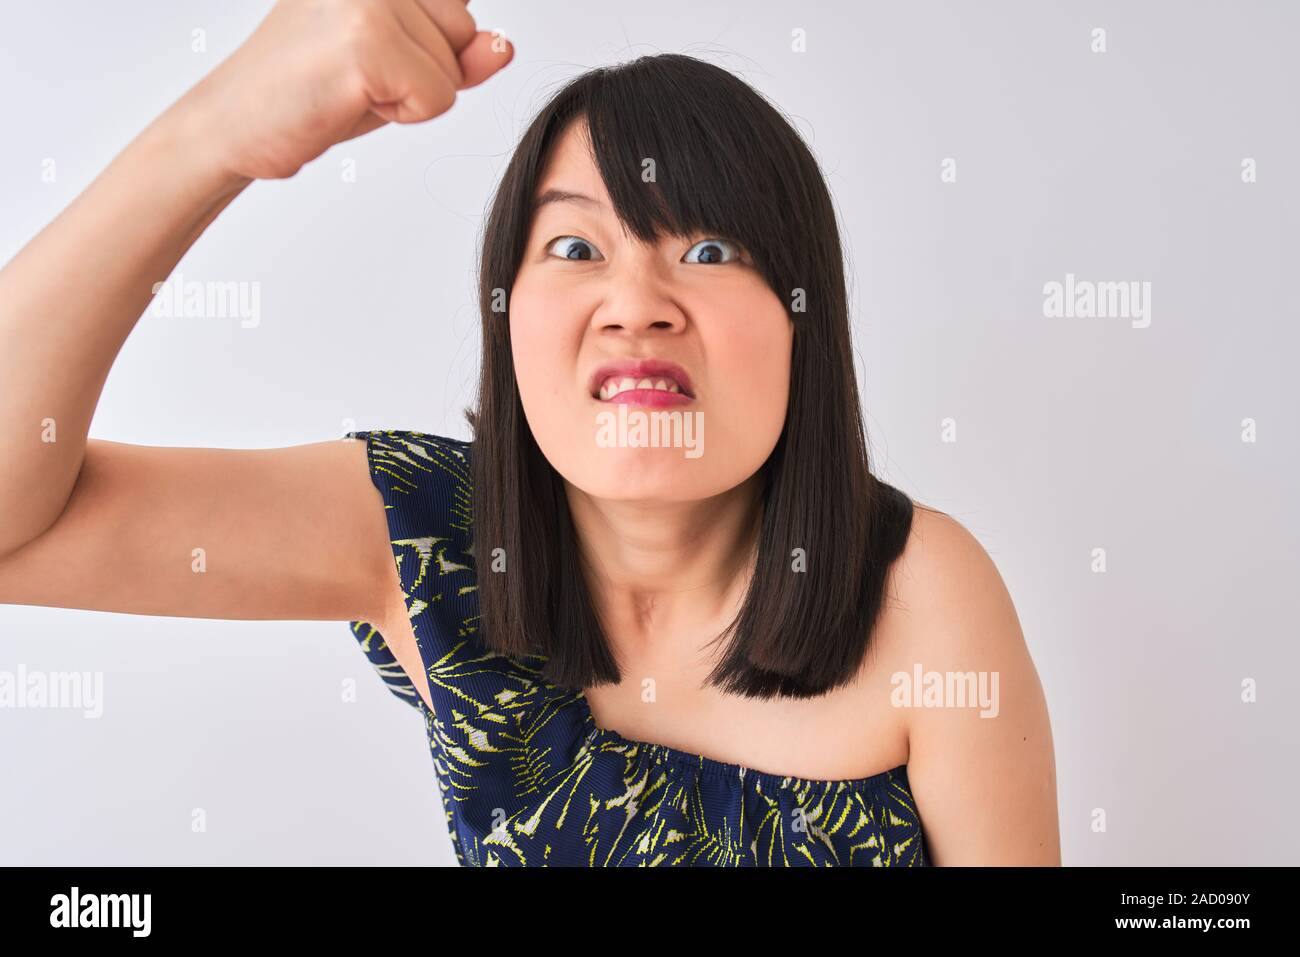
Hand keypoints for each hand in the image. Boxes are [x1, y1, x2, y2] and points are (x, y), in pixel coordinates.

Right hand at [175, 0, 512, 180]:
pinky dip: (402, 115)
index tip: (373, 53)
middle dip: (424, 69)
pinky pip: (439, 97)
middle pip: (464, 33)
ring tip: (349, 85)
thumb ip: (456, 50)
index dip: (428, 42)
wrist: (234, 124)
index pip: (455, 4)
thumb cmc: (311, 91)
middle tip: (356, 75)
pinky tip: (348, 100)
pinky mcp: (368, 40)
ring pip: (453, 68)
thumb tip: (504, 47)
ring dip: (411, 94)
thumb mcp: (398, 63)